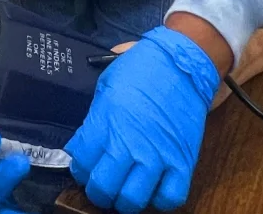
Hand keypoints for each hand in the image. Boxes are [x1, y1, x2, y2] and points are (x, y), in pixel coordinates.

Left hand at [65, 27, 218, 213]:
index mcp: (106, 122)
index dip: (79, 168)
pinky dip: (159, 200)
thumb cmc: (141, 69)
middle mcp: (130, 144)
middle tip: (102, 183)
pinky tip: (154, 188)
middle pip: (104, 188)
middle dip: (98, 190)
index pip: (81, 163)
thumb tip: (83, 146)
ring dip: (125, 200)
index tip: (84, 165)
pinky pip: (170, 198)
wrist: (181, 63)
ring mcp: (158, 156)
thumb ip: (95, 120)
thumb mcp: (106, 86)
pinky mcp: (182, 162)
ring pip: (133, 200)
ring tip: (125, 189)